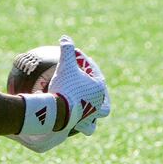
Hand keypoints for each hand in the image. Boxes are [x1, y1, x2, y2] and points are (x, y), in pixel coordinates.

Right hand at [8, 36, 109, 153]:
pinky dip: (87, 124)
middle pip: (102, 92)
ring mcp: (93, 114)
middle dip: (98, 88)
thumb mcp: (66, 65)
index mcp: (99, 87)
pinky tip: (82, 123)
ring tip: (94, 108)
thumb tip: (65, 37)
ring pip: (101, 112)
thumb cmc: (65, 86)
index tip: (81, 62)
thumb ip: (67, 50)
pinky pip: (88, 126)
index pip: (95, 72)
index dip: (88, 65)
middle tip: (91, 84)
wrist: (60, 110)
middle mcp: (99, 101)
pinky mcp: (84, 124)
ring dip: (99, 110)